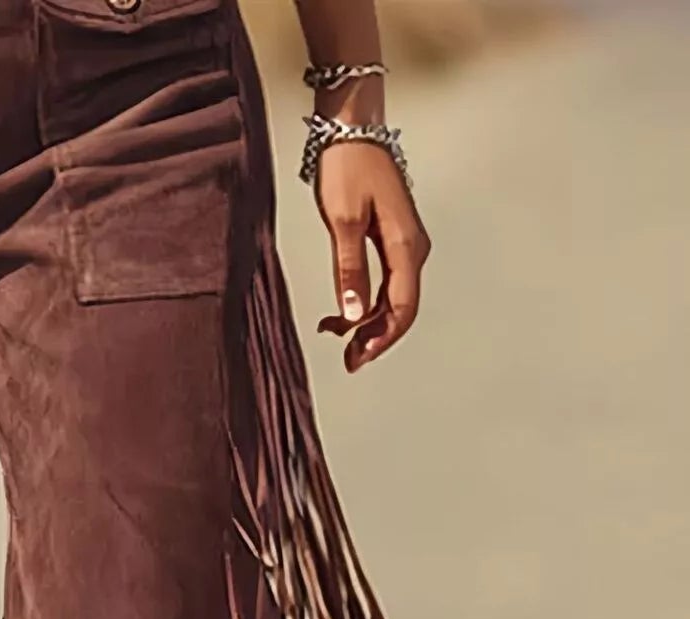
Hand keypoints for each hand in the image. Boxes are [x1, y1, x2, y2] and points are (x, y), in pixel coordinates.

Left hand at [314, 142, 431, 372]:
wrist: (352, 127)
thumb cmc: (347, 166)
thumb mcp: (342, 220)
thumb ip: (349, 269)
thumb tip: (355, 313)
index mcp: (404, 245)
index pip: (402, 307)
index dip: (382, 338)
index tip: (357, 358)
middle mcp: (412, 247)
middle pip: (401, 307)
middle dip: (374, 336)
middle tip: (346, 359)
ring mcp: (404, 242)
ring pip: (393, 297)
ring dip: (369, 321)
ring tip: (337, 336)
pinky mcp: (392, 237)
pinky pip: (386, 281)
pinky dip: (367, 301)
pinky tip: (344, 311)